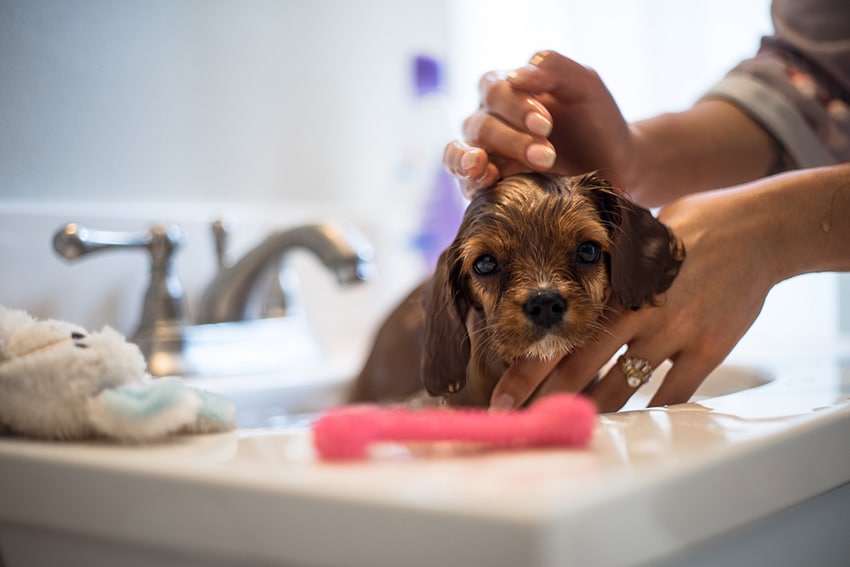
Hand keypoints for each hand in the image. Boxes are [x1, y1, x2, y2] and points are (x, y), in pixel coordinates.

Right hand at [444, 50, 635, 197]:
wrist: (614, 164)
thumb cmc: (596, 119)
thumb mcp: (583, 84)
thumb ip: (553, 68)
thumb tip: (515, 75)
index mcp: (507, 91)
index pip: (494, 91)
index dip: (515, 107)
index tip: (546, 125)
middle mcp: (491, 120)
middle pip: (481, 125)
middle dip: (513, 141)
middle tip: (547, 156)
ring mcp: (487, 155)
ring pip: (465, 153)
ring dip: (483, 162)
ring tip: (492, 173)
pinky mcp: (490, 187)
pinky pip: (466, 183)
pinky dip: (468, 182)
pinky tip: (483, 183)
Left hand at [489, 183, 775, 411]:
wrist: (756, 230)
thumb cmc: (690, 227)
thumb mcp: (636, 239)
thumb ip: (605, 270)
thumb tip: (567, 291)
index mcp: (614, 286)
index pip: (559, 336)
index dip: (526, 370)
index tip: (501, 397)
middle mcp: (637, 313)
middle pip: (580, 367)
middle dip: (544, 399)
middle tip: (517, 423)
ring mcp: (675, 332)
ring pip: (623, 385)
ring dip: (593, 409)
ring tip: (569, 427)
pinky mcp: (709, 348)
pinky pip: (675, 392)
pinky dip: (653, 409)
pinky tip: (634, 422)